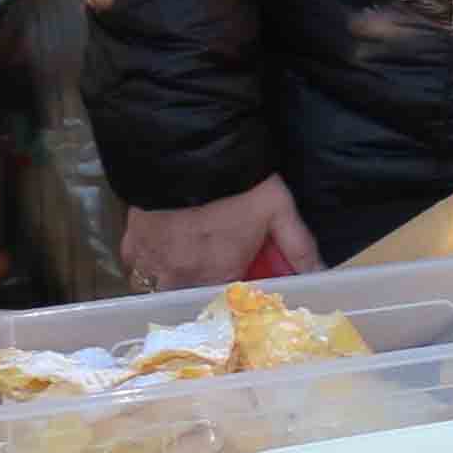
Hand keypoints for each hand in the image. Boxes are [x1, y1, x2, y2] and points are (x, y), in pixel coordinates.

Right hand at [118, 174, 320, 291]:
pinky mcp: (132, 242)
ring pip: (159, 284)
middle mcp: (183, 276)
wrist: (189, 153)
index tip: (236, 277)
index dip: (231, 288)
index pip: (225, 299)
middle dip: (200, 286)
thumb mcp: (279, 211)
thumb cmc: (241, 184)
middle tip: (210, 266)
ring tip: (184, 259)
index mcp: (220, 273)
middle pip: (189, 295)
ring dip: (171, 277)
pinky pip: (136, 264)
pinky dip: (146, 261)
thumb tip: (320, 272)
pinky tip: (159, 248)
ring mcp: (153, 261)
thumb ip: (298, 247)